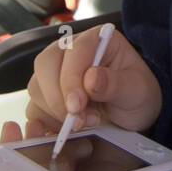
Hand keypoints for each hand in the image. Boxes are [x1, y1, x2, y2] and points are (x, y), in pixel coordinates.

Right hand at [24, 23, 162, 135]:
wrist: (133, 112)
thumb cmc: (137, 93)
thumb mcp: (137, 89)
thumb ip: (115, 84)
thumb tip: (90, 79)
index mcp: (96, 39)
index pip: (74, 51)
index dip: (71, 79)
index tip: (77, 106)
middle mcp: (70, 50)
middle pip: (46, 64)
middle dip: (58, 97)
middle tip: (78, 120)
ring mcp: (55, 71)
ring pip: (37, 86)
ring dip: (55, 111)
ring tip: (84, 123)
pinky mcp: (47, 94)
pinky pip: (34, 106)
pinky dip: (44, 121)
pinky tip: (62, 131)